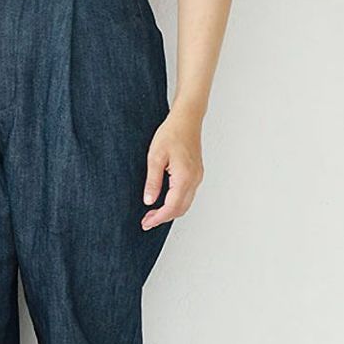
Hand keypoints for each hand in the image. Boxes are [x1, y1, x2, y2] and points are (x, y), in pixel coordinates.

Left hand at [142, 106, 204, 230]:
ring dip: (169, 212)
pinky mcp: (195, 174)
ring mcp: (197, 177)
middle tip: (146, 221)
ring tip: (151, 214)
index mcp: (184, 177)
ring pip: (185, 203)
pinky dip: (175, 203)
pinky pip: (187, 195)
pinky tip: (163, 202)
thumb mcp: (155, 158)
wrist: (187, 120)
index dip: (158, 218)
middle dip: (163, 218)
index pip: (172, 206)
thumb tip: (149, 201)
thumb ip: (152, 181)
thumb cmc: (171, 133)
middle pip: (180, 209)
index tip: (146, 223)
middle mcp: (194, 179)